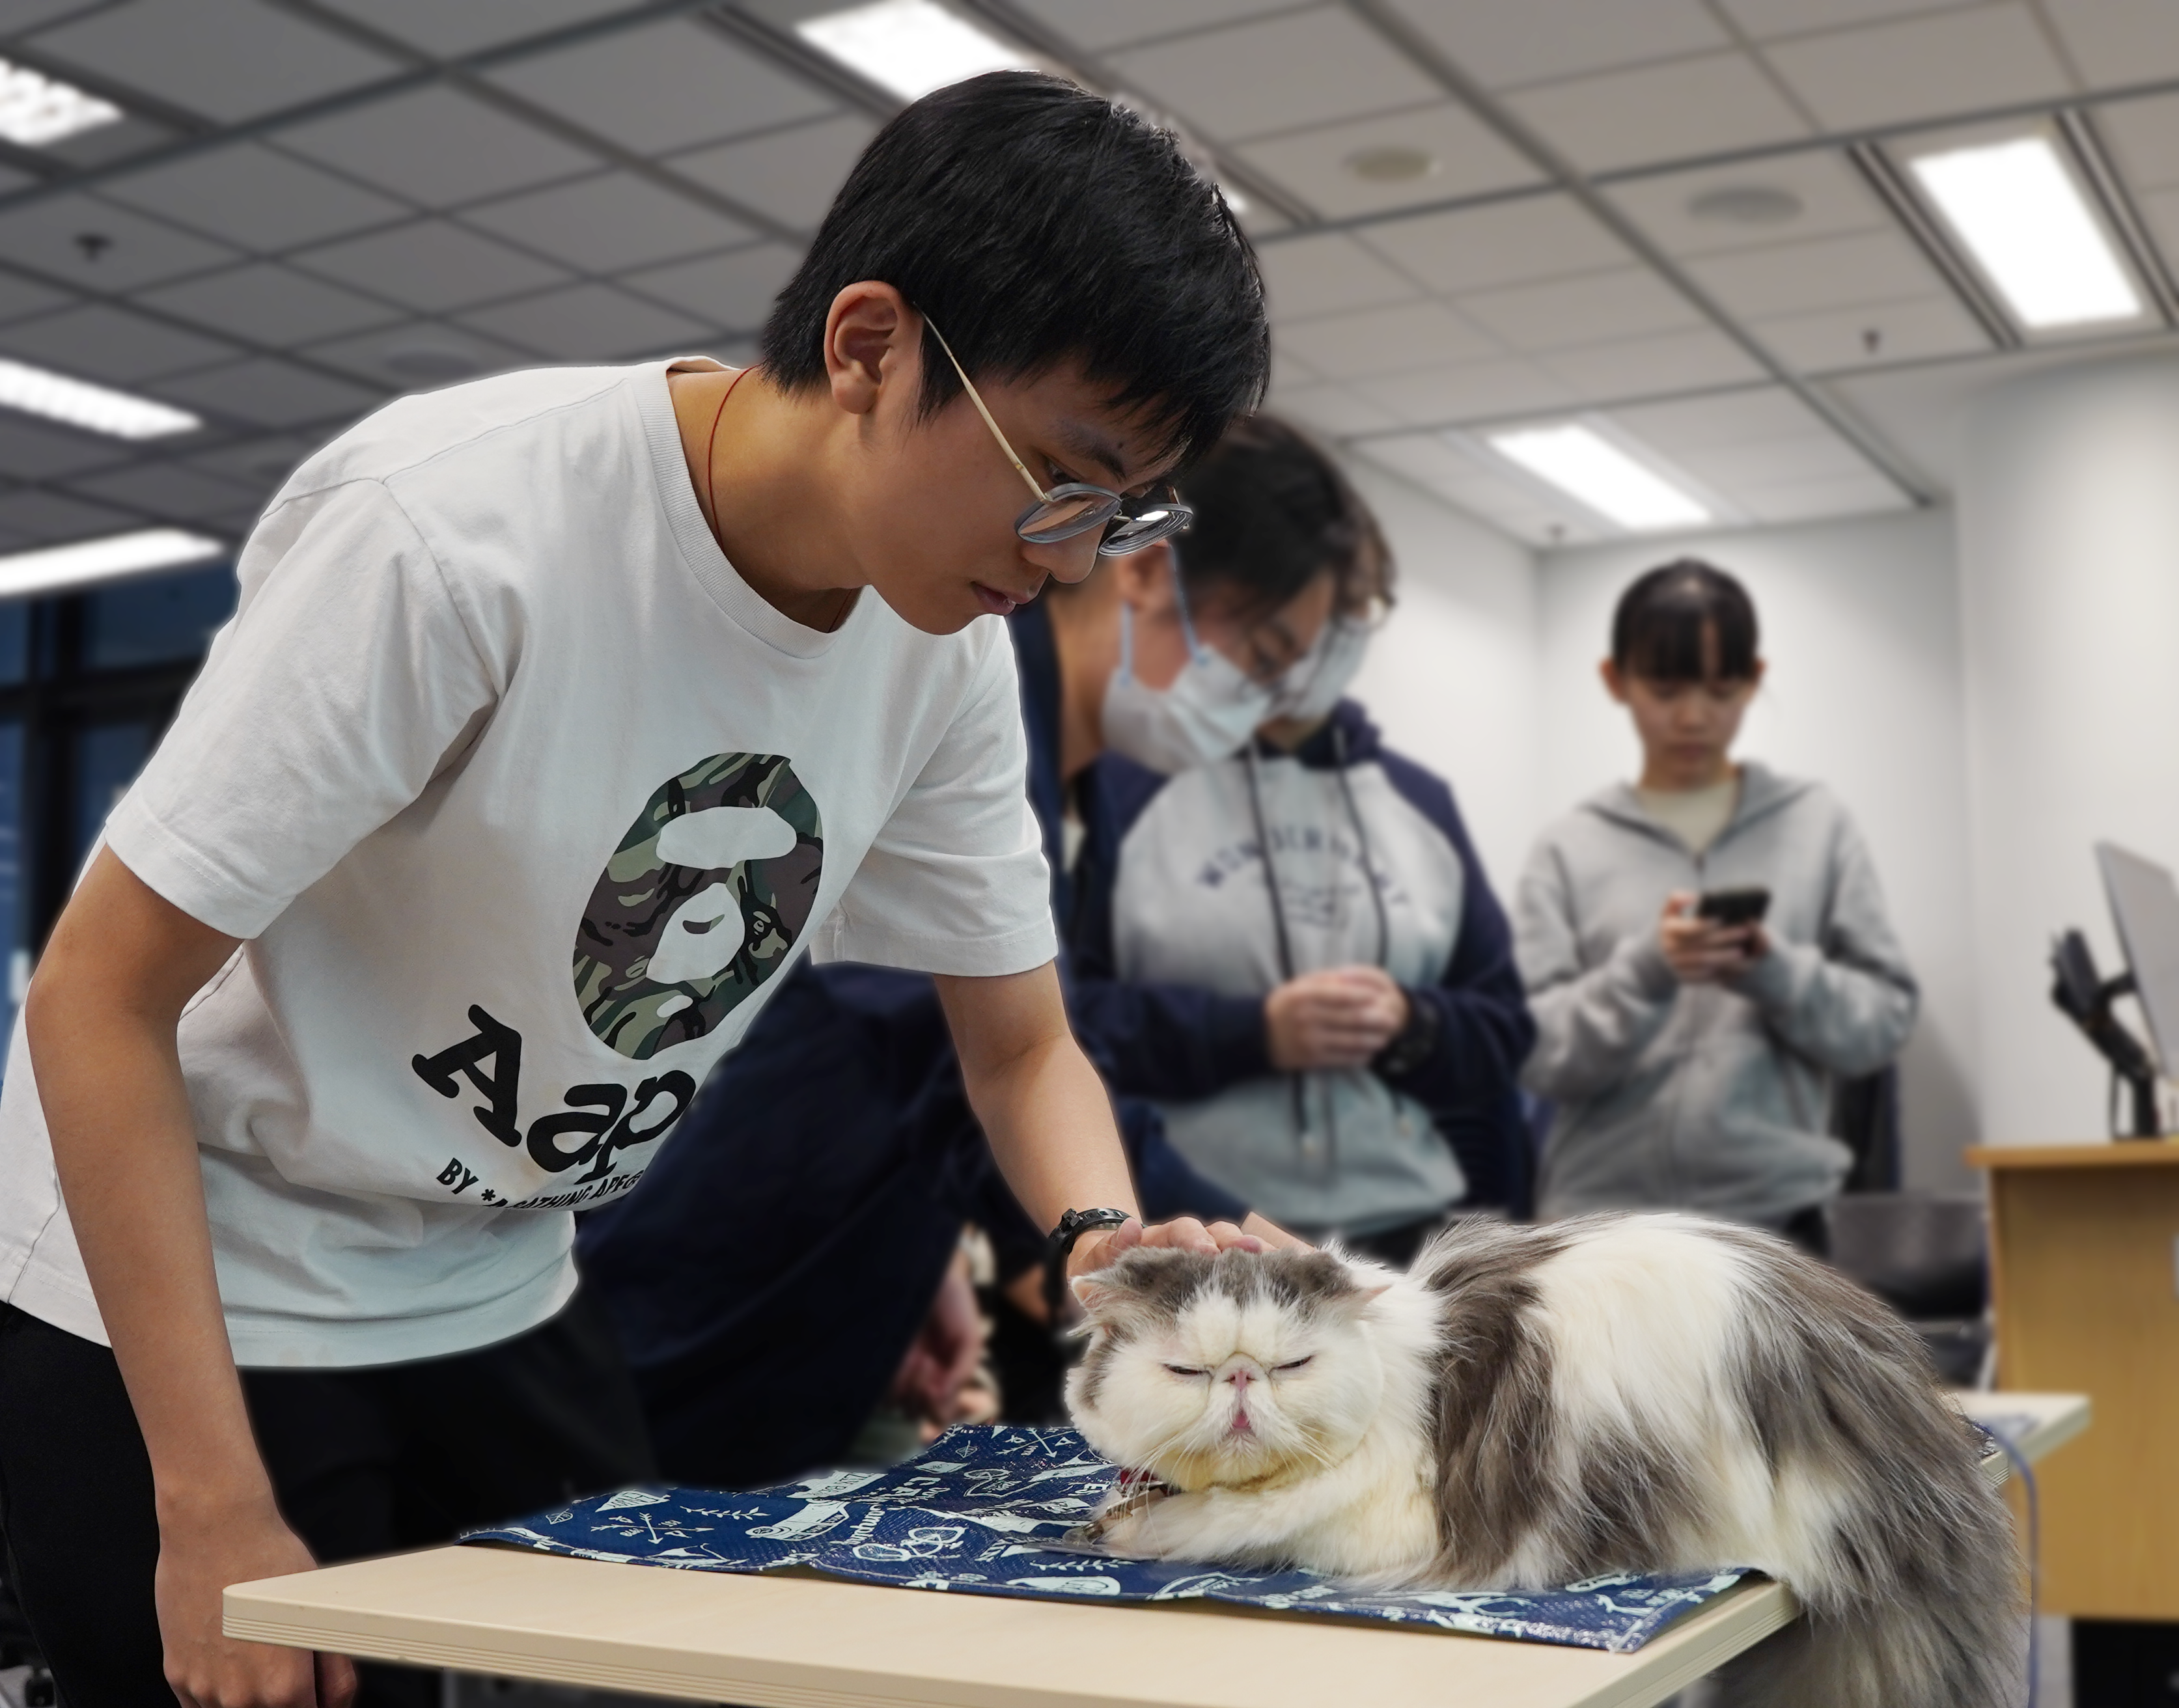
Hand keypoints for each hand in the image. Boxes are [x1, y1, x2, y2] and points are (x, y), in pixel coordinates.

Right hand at [157, 1491, 353, 1707]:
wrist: (215, 1532)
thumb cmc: (269, 1561)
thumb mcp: (321, 1612)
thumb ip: (334, 1671)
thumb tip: (337, 1703)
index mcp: (284, 1687)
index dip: (319, 1706)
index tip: (315, 1695)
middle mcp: (241, 1697)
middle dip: (287, 1701)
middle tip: (290, 1670)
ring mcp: (205, 1690)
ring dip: (250, 1701)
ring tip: (259, 1658)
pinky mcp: (178, 1677)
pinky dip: (218, 1696)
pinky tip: (232, 1663)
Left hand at [891, 1252, 985, 1424]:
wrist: (929, 1270)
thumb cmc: (952, 1302)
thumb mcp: (969, 1339)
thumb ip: (963, 1373)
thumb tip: (942, 1402)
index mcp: (942, 1377)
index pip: (937, 1413)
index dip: (939, 1409)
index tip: (941, 1388)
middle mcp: (917, 1376)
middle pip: (915, 1413)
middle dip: (924, 1399)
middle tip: (931, 1369)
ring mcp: (896, 1367)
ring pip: (895, 1403)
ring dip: (909, 1387)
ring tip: (920, 1358)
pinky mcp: (878, 1356)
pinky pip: (878, 1384)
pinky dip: (894, 1377)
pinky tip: (905, 1355)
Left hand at [1068, 1214, 1267, 1280]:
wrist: (1112, 1266)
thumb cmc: (1109, 1270)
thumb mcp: (1100, 1262)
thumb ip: (1113, 1249)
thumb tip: (1131, 1227)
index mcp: (1161, 1240)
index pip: (1182, 1230)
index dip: (1195, 1238)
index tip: (1207, 1250)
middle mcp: (1192, 1242)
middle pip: (1220, 1233)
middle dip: (1237, 1243)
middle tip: (1254, 1254)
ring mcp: (1212, 1255)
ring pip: (1240, 1248)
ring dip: (1262, 1255)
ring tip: (1287, 1266)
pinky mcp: (1225, 1271)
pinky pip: (1255, 1265)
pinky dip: (1280, 1264)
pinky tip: (1306, 1268)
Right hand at [1265, 967, 1409, 1071]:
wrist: (1257, 1033)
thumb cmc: (1284, 1005)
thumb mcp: (1299, 986)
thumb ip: (1325, 980)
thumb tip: (1354, 979)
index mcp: (1305, 996)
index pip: (1343, 995)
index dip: (1364, 996)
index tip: (1380, 996)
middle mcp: (1307, 1018)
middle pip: (1351, 1019)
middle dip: (1376, 1020)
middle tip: (1393, 1020)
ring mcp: (1310, 1040)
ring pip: (1350, 1041)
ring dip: (1372, 1040)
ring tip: (1385, 1038)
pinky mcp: (1311, 1059)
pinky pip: (1342, 1059)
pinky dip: (1359, 1056)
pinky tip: (1369, 1053)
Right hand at [1658, 892, 1761, 983]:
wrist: (1658, 957)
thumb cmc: (1672, 929)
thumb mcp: (1668, 912)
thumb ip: (1676, 899)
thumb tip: (1693, 897)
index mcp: (1668, 929)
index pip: (1689, 927)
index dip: (1706, 924)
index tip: (1723, 918)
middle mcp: (1670, 948)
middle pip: (1701, 944)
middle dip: (1725, 938)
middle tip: (1745, 933)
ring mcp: (1676, 965)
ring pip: (1704, 962)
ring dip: (1724, 957)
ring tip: (1741, 951)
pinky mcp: (1683, 977)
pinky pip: (1703, 976)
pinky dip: (1718, 971)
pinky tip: (1732, 965)